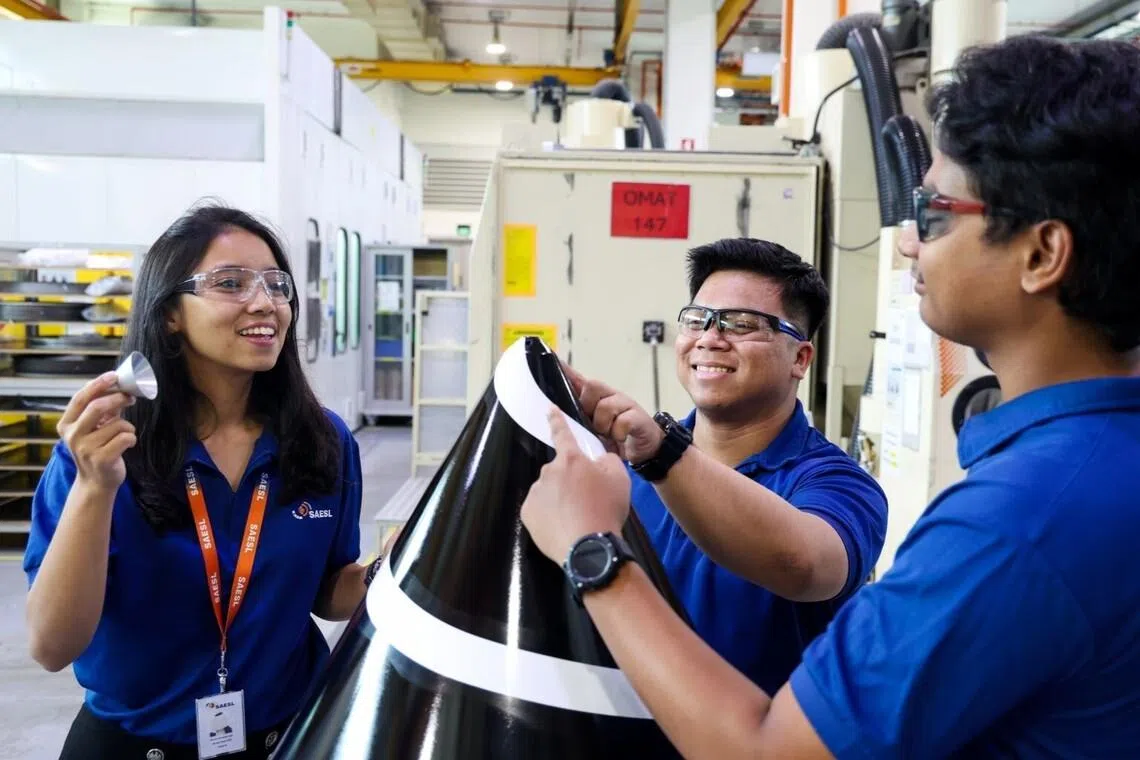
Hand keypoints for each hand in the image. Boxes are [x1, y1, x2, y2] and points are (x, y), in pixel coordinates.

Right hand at [57, 371, 137, 492]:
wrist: (96, 481)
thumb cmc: (97, 449)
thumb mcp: (94, 428)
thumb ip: (102, 409)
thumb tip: (117, 386)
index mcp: (67, 424)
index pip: (80, 398)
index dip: (97, 384)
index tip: (113, 375)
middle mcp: (73, 436)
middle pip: (97, 406)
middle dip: (117, 398)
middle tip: (129, 398)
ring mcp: (86, 448)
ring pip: (118, 424)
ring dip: (128, 426)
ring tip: (124, 435)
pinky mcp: (102, 459)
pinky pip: (126, 437)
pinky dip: (132, 438)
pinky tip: (126, 445)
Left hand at [520, 406, 630, 562]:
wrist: (589, 548)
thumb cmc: (606, 509)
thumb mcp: (619, 477)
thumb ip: (607, 460)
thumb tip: (598, 458)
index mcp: (571, 459)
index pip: (562, 433)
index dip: (556, 419)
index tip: (549, 409)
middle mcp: (548, 472)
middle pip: (559, 470)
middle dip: (569, 480)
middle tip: (586, 499)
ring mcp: (536, 493)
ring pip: (548, 490)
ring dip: (559, 498)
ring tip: (576, 517)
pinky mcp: (528, 513)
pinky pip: (540, 509)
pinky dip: (550, 515)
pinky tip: (563, 526)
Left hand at [560, 360, 663, 464]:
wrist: (647, 448)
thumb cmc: (617, 437)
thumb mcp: (594, 429)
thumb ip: (579, 418)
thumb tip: (555, 413)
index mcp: (596, 399)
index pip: (578, 379)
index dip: (566, 370)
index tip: (552, 358)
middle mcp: (610, 396)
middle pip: (592, 386)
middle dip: (588, 407)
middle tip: (593, 425)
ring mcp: (625, 404)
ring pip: (605, 406)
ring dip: (603, 426)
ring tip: (608, 436)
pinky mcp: (638, 416)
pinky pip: (623, 421)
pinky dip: (618, 433)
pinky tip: (620, 438)